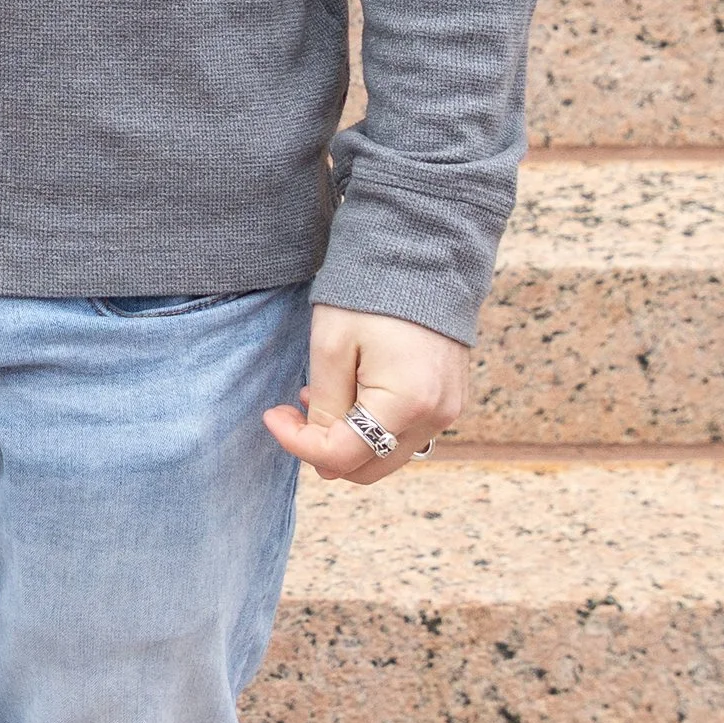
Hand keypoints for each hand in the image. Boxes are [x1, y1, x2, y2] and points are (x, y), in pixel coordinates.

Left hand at [265, 306, 469, 483]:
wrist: (422, 254)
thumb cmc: (372, 294)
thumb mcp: (332, 347)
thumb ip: (326, 407)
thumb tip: (324, 458)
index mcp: (408, 403)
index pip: (343, 456)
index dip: (298, 443)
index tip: (273, 415)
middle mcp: (436, 416)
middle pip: (369, 468)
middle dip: (324, 448)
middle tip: (296, 410)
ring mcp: (448, 409)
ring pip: (386, 454)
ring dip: (349, 437)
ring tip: (321, 394)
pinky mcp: (450, 399)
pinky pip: (406, 433)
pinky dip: (373, 425)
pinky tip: (352, 390)